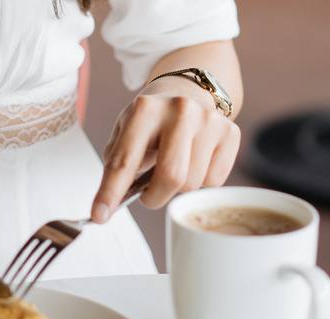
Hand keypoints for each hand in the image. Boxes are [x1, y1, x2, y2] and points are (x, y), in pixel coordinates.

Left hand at [90, 76, 240, 222]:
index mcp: (145, 109)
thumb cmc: (151, 120)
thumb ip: (117, 165)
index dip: (110, 192)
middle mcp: (180, 110)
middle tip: (147, 196)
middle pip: (170, 177)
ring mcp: (209, 120)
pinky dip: (199, 181)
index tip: (99, 216)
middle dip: (154, 198)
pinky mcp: (230, 133)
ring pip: (192, 183)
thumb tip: (109, 205)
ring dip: (176, 188)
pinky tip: (193, 161)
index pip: (124, 160)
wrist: (187, 91)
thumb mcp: (125, 131)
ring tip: (171, 166)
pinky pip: (213, 181)